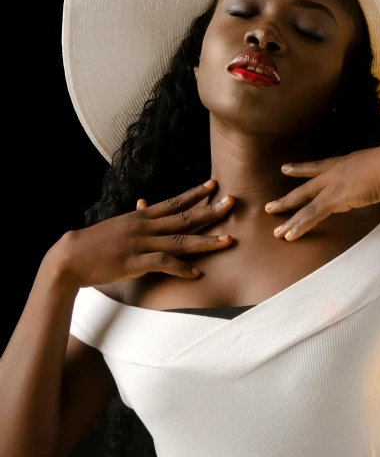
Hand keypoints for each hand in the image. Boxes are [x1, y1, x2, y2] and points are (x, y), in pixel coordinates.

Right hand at [47, 180, 233, 288]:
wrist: (69, 257)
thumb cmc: (95, 243)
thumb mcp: (119, 224)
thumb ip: (137, 216)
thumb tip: (145, 203)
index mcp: (143, 217)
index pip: (175, 202)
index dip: (196, 193)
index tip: (214, 184)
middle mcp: (145, 227)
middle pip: (184, 216)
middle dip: (210, 209)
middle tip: (232, 201)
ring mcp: (141, 244)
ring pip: (180, 240)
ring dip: (206, 241)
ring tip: (228, 241)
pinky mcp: (134, 262)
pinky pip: (163, 263)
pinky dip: (181, 268)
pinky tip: (196, 272)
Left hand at [264, 144, 379, 240]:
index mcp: (347, 162)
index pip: (320, 166)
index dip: (302, 169)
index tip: (285, 169)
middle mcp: (336, 171)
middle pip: (305, 187)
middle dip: (288, 197)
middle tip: (270, 204)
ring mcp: (333, 185)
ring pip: (304, 204)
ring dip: (288, 218)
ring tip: (274, 230)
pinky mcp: (335, 198)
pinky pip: (312, 215)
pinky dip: (299, 226)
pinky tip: (288, 236)